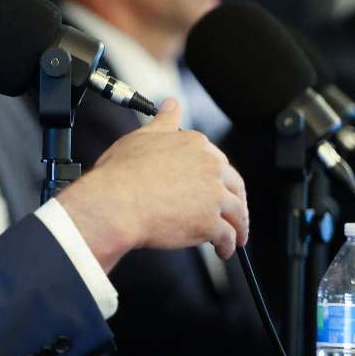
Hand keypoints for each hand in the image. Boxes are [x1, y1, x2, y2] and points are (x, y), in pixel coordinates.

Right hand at [56, 98, 248, 271]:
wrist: (116, 203)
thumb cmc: (122, 173)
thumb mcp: (142, 137)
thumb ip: (163, 121)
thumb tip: (171, 104)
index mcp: (195, 144)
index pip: (217, 161)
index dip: (217, 178)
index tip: (213, 187)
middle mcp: (210, 166)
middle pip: (234, 186)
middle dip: (236, 202)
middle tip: (232, 214)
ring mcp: (212, 195)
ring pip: (237, 212)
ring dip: (239, 227)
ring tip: (234, 238)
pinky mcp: (211, 223)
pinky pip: (227, 236)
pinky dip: (228, 246)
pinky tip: (222, 251)